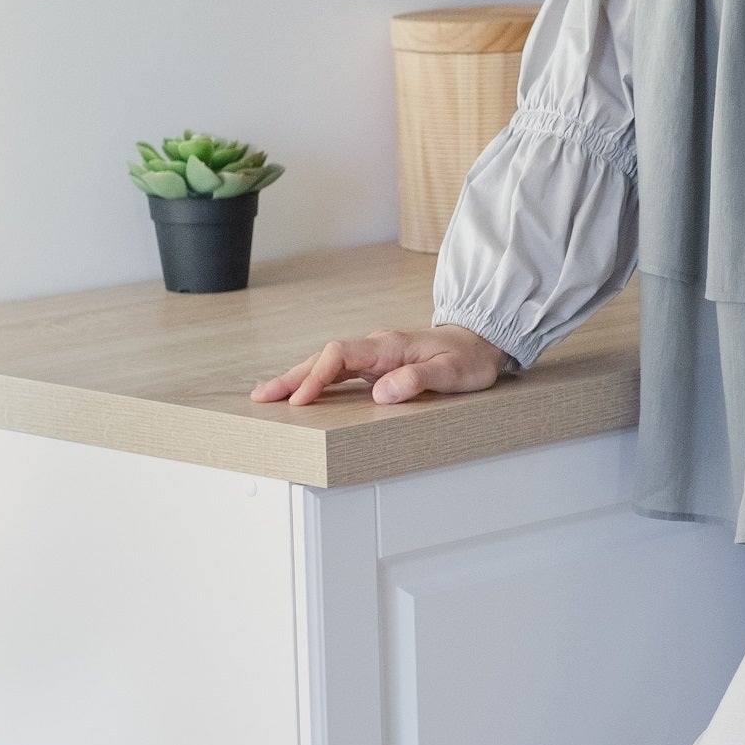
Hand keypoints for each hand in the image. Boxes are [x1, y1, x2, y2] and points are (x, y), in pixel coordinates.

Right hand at [249, 324, 508, 408]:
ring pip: (327, 364)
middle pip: (324, 357)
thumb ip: (417, 380)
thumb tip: (382, 392)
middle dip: (292, 377)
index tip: (300, 400)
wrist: (482, 344)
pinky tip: (302, 395)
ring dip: (298, 379)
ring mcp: (374, 356)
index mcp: (388, 345)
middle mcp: (376, 347)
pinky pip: (339, 372)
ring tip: (268, 397)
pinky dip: (316, 382)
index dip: (317, 377)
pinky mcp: (376, 366)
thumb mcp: (450, 373)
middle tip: (262, 396)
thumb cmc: (468, 359)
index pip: (340, 355)